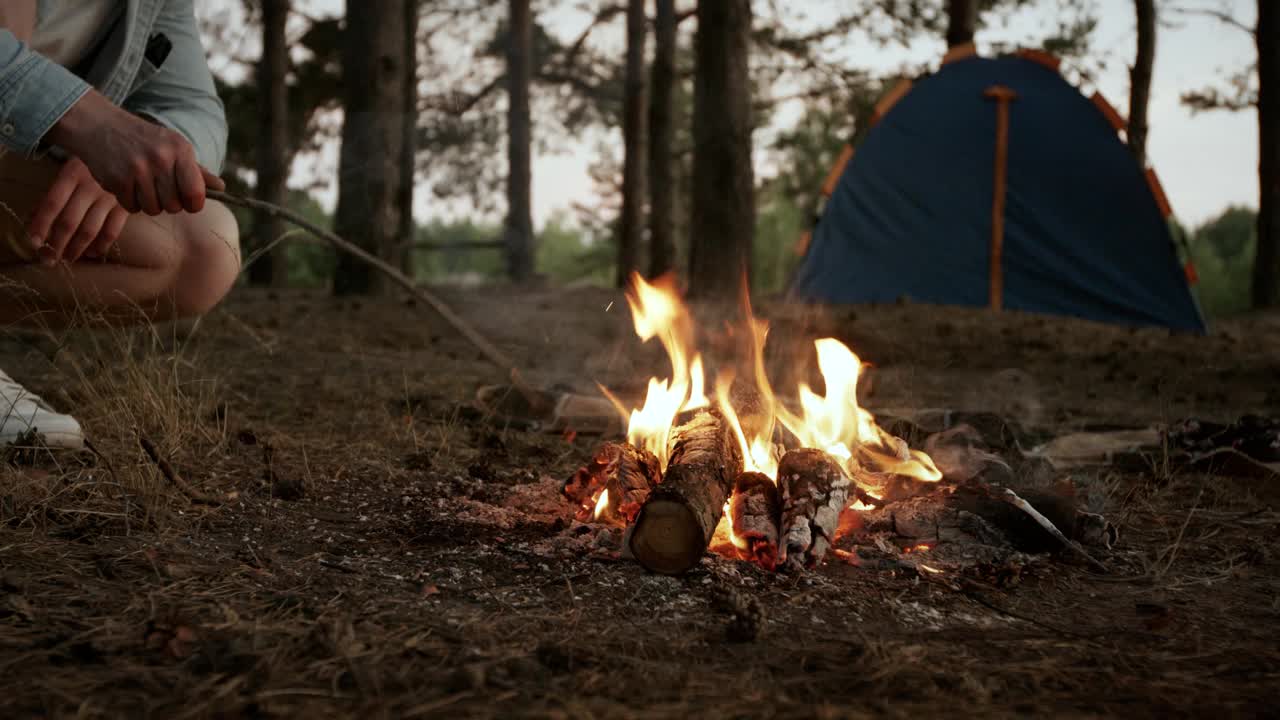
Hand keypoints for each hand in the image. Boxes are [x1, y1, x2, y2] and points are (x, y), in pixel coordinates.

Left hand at [27, 155, 129, 264]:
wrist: (129, 153)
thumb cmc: (93, 165)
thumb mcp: (71, 171)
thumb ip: (54, 194)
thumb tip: (33, 219)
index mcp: (72, 174)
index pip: (52, 203)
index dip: (41, 224)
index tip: (34, 242)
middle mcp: (91, 186)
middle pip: (69, 221)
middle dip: (57, 244)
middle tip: (49, 259)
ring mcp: (111, 197)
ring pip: (89, 230)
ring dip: (77, 248)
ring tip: (68, 258)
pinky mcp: (126, 206)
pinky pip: (112, 231)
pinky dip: (101, 246)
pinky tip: (93, 252)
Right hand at [45, 90, 225, 215]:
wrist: (101, 125)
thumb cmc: (144, 140)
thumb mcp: (174, 147)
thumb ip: (197, 171)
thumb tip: (222, 187)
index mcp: (180, 150)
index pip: (196, 193)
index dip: (194, 204)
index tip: (188, 202)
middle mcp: (161, 159)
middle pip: (174, 206)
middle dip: (168, 203)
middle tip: (159, 190)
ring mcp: (138, 169)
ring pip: (153, 209)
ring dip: (147, 203)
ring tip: (142, 185)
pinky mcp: (117, 179)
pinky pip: (132, 207)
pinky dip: (129, 201)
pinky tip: (126, 184)